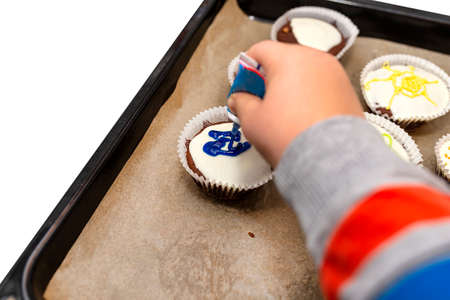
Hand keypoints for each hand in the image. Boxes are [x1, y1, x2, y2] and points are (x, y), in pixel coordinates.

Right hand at [228, 40, 362, 166]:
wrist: (331, 160)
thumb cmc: (290, 136)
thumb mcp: (253, 120)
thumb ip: (241, 103)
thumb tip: (239, 99)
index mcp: (289, 59)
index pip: (260, 50)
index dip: (246, 66)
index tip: (242, 84)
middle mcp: (315, 59)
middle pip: (284, 58)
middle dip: (269, 76)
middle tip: (261, 99)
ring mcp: (335, 74)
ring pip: (305, 72)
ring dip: (291, 85)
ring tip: (283, 111)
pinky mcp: (348, 91)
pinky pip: (322, 85)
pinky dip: (310, 95)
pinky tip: (303, 117)